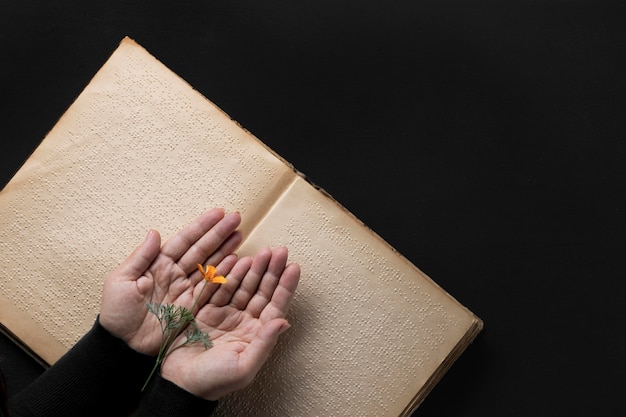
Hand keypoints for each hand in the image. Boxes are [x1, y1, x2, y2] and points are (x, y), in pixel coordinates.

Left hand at [99, 208, 242, 354]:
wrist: (123, 346)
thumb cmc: (116, 313)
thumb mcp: (120, 281)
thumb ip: (140, 257)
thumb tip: (154, 232)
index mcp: (158, 263)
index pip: (184, 240)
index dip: (201, 226)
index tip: (218, 213)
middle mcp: (175, 273)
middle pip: (201, 249)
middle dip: (219, 233)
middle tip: (237, 218)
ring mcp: (186, 289)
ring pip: (210, 264)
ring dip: (226, 249)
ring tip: (240, 234)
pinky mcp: (193, 305)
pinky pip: (212, 287)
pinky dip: (225, 274)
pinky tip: (237, 261)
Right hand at [159, 245, 299, 399]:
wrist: (179, 384)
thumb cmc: (214, 381)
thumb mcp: (243, 366)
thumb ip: (264, 343)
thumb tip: (283, 322)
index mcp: (256, 334)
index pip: (275, 305)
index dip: (285, 286)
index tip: (293, 267)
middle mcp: (243, 321)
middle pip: (261, 291)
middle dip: (271, 271)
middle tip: (279, 251)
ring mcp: (225, 314)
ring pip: (242, 285)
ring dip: (252, 269)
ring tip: (261, 253)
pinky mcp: (205, 309)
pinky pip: (219, 287)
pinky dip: (227, 273)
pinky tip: (235, 259)